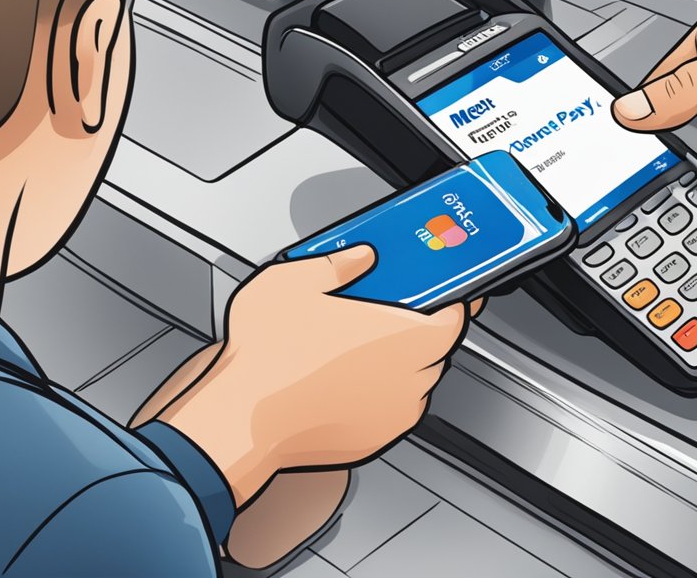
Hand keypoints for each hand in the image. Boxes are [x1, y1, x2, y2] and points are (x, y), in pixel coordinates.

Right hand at [158, 246, 472, 505]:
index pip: (456, 317)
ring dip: (397, 364)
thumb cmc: (268, 358)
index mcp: (405, 335)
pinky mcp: (372, 440)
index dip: (453, 301)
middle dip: (419, 330)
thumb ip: (337, 262)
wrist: (241, 421)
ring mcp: (392, 415)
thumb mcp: (295, 280)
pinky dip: (375, 395)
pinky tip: (341, 379)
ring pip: (412, 382)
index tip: (446, 291)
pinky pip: (387, 411)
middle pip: (435, 349)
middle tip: (390, 312)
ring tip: (358, 347)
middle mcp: (408, 379)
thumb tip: (357, 256)